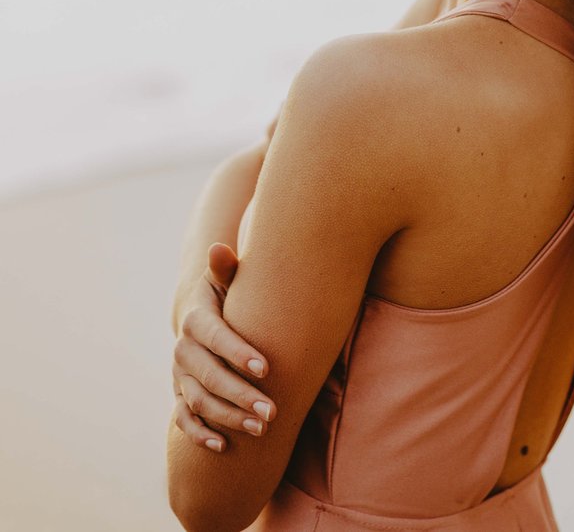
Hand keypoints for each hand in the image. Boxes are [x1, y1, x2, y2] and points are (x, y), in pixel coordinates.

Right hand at [172, 242, 277, 452]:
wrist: (203, 316)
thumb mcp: (225, 278)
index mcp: (196, 318)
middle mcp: (183, 349)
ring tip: (262, 429)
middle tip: (272, 411)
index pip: (215, 336)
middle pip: (209, 377)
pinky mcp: (179, 393)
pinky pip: (184, 419)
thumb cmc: (227, 294)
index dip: (237, 353)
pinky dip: (200, 435)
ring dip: (229, 418)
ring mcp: (179, 375)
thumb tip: (218, 249)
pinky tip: (223, 446)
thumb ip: (227, 268)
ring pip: (199, 402)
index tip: (266, 368)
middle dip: (240, 396)